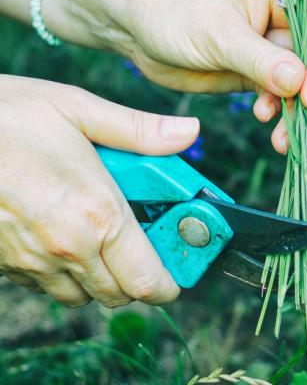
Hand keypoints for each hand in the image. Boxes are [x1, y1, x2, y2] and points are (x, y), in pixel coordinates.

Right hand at [0, 74, 198, 306]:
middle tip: (145, 236)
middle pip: (120, 292)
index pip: (147, 278)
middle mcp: (66, 247)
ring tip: (105, 230)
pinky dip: (66, 270)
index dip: (170, 281)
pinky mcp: (6, 262)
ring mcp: (32, 260)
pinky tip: (66, 230)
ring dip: (103, 272)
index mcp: (97, 213)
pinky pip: (47, 284)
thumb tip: (188, 132)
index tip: (181, 268)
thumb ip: (142, 131)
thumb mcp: (81, 111)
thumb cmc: (9, 116)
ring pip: (83, 293)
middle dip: (140, 273)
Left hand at [121, 0, 306, 153]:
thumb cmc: (173, 9)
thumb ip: (260, 59)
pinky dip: (286, 113)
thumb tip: (301, 84)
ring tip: (282, 135)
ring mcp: (280, 46)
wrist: (138, 27)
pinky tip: (263, 117)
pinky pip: (291, 96)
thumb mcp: (217, 32)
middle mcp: (293, 16)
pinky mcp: (266, 73)